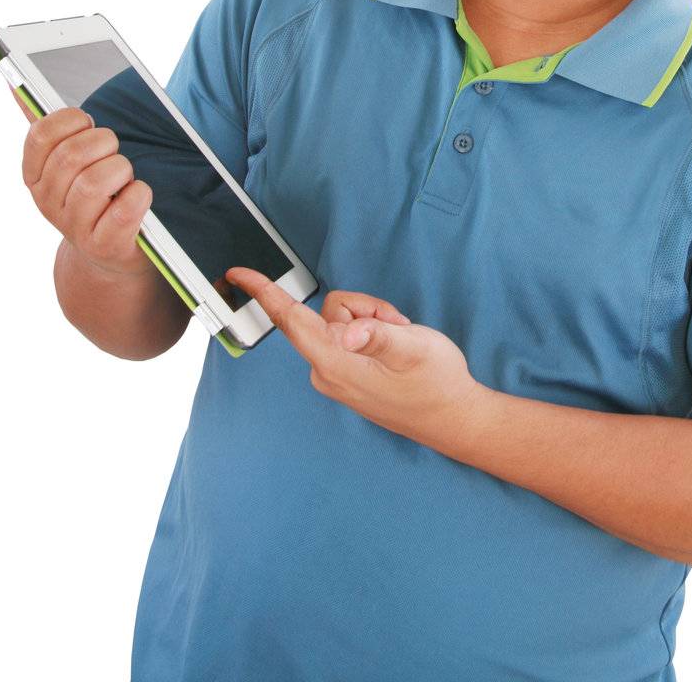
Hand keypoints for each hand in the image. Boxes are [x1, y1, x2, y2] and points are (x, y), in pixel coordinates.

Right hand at [16, 94, 151, 279]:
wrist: (110, 252)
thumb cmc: (94, 193)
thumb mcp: (65, 161)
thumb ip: (46, 124)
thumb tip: (13, 83)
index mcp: (35, 176)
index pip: (39, 135)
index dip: (69, 120)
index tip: (87, 122)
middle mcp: (48, 203)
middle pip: (71, 156)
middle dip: (102, 142)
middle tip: (112, 148)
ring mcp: (75, 227)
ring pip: (95, 182)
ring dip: (120, 169)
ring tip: (124, 176)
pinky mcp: (105, 245)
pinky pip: (123, 211)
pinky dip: (138, 195)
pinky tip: (137, 194)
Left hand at [226, 271, 491, 454]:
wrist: (453, 417)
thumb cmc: (435, 382)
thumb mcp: (412, 347)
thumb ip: (377, 335)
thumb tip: (344, 334)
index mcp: (335, 363)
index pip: (291, 320)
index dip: (264, 292)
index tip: (237, 273)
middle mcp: (327, 371)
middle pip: (330, 312)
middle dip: (365, 308)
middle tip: (397, 325)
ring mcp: (336, 376)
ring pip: (342, 321)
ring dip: (373, 320)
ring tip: (400, 340)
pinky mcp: (346, 377)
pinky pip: (349, 337)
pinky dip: (372, 333)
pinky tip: (394, 352)